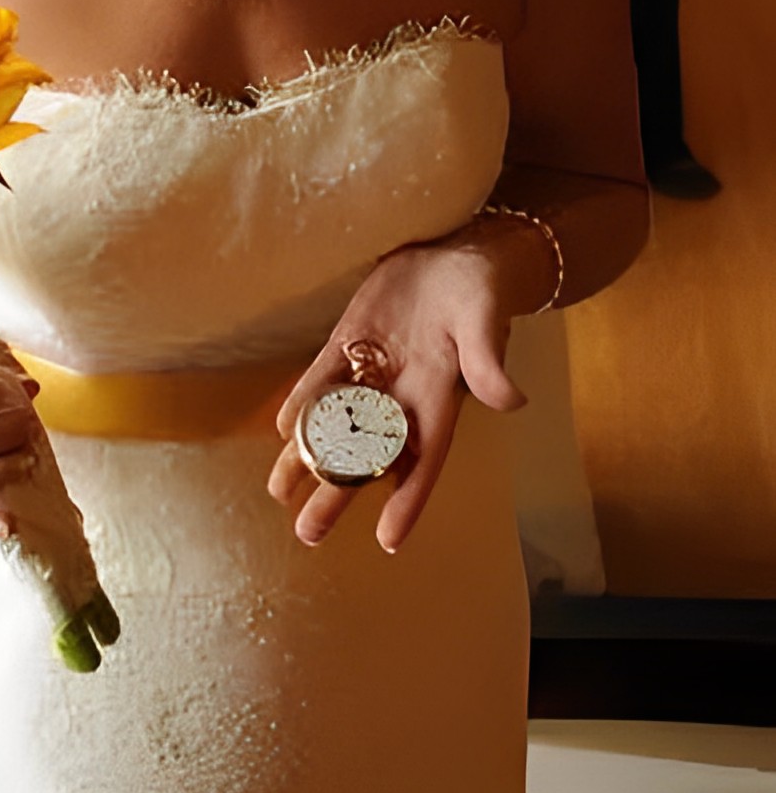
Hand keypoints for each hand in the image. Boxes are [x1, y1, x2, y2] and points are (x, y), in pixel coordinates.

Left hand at [268, 237, 525, 552]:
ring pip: (337, 424)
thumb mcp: (485, 321)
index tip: (388, 541)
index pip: (423, 461)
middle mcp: (403, 394)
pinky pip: (324, 378)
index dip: (407, 501)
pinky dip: (303, 405)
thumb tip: (513, 401)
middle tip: (307, 532)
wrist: (458, 252)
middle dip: (338, 493)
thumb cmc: (481, 290)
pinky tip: (283, 429)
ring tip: (280, 493)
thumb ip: (489, 361)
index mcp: (440, 398)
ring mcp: (374, 370)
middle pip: (368, 456)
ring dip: (310, 457)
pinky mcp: (352, 341)